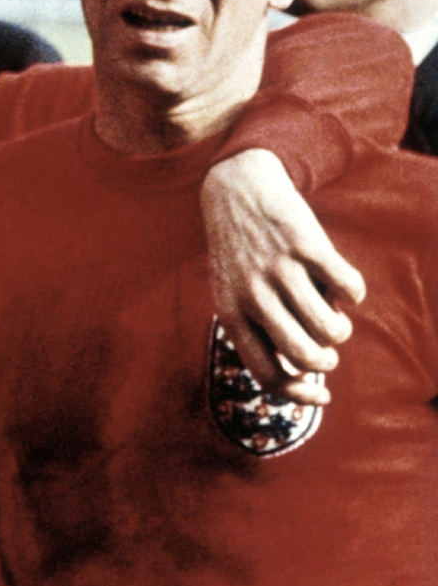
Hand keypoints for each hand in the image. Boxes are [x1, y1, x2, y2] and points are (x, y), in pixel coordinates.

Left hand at [204, 147, 364, 405]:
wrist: (235, 189)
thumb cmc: (241, 253)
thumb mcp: (233, 292)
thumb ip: (259, 330)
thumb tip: (306, 373)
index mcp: (230, 313)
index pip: (267, 373)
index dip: (300, 395)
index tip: (323, 396)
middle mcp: (252, 295)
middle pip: (306, 357)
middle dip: (326, 361)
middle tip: (327, 348)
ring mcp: (280, 270)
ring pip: (331, 329)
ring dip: (341, 329)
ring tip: (333, 314)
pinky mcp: (307, 246)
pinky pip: (351, 289)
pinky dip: (354, 292)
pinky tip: (339, 281)